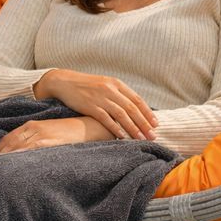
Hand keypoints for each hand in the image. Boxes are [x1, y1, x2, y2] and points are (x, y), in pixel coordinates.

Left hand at [0, 116, 113, 154]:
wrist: (90, 127)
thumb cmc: (72, 133)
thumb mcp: (52, 134)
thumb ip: (38, 141)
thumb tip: (27, 155)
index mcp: (32, 125)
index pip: (8, 139)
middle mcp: (32, 128)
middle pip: (8, 143)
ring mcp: (39, 134)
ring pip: (15, 146)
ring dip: (4, 158)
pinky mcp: (47, 140)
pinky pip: (28, 149)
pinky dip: (18, 156)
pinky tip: (11, 166)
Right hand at [33, 69, 157, 140]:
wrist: (64, 82)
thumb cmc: (86, 86)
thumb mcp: (105, 85)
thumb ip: (118, 94)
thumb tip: (133, 109)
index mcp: (116, 84)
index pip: (137, 99)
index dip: (147, 112)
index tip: (156, 124)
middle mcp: (111, 90)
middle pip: (132, 108)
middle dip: (144, 123)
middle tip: (153, 136)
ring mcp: (101, 97)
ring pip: (122, 115)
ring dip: (133, 128)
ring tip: (141, 138)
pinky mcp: (90, 106)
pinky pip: (106, 119)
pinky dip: (116, 128)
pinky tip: (122, 137)